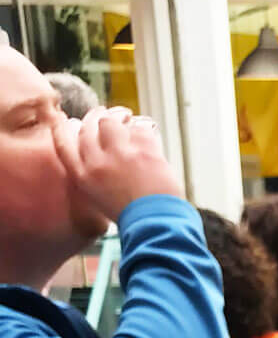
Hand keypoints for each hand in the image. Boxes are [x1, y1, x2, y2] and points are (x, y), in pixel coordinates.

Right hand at [51, 107, 181, 220]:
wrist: (156, 223)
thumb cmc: (131, 214)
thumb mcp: (98, 197)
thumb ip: (92, 172)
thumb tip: (94, 146)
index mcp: (83, 177)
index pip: (63, 143)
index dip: (61, 128)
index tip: (66, 120)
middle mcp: (97, 163)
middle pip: (88, 126)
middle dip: (95, 118)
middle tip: (104, 114)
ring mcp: (121, 154)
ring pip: (111, 122)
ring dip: (118, 118)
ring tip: (125, 117)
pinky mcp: (143, 150)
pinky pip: (138, 127)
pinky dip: (142, 128)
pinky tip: (145, 132)